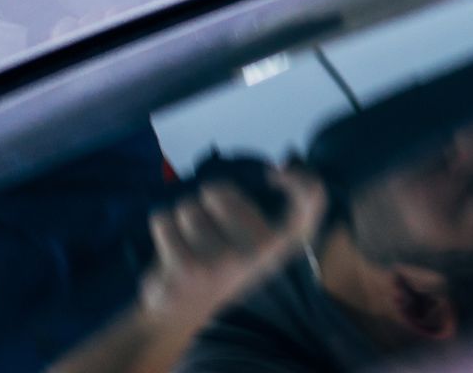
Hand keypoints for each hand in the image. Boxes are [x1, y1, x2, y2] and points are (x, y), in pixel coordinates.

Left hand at [139, 165, 325, 321]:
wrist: (180, 315)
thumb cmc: (220, 263)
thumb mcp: (252, 238)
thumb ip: (268, 204)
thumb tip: (288, 157)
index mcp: (279, 243)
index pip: (311, 204)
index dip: (301, 180)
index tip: (277, 173)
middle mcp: (260, 252)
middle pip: (218, 190)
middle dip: (205, 203)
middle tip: (208, 234)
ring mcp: (225, 261)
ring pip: (187, 205)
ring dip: (180, 221)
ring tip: (188, 247)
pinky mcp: (190, 268)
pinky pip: (163, 219)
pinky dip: (162, 229)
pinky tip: (171, 255)